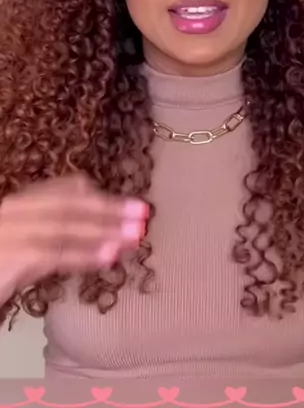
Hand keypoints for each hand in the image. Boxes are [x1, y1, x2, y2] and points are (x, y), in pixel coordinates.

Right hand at [0, 175, 147, 305]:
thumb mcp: (28, 248)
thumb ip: (59, 238)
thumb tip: (105, 238)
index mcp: (21, 202)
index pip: (66, 190)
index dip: (102, 195)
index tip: (132, 204)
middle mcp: (14, 209)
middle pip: (70, 204)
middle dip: (110, 209)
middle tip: (144, 215)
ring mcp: (9, 230)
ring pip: (65, 226)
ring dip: (103, 230)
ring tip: (134, 237)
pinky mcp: (9, 255)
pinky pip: (53, 253)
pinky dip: (83, 255)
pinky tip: (107, 258)